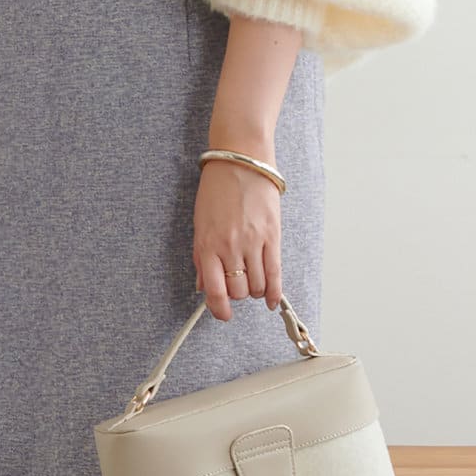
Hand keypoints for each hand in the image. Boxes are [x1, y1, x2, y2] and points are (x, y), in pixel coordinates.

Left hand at [192, 155, 282, 321]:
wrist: (241, 161)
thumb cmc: (217, 190)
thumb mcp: (200, 224)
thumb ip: (201, 257)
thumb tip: (203, 285)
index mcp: (207, 245)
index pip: (214, 291)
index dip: (219, 309)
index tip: (223, 314)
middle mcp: (230, 247)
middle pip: (238, 291)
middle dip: (238, 294)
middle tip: (238, 284)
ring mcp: (253, 243)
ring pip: (257, 286)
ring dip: (256, 290)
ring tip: (254, 282)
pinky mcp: (272, 236)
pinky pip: (276, 273)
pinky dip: (275, 292)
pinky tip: (272, 300)